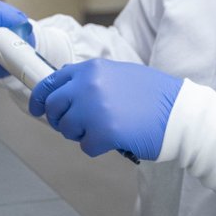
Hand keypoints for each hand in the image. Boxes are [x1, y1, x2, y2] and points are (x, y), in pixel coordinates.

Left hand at [29, 59, 181, 160]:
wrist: (179, 113)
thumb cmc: (154, 96)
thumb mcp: (119, 74)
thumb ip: (92, 80)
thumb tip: (67, 91)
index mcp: (92, 69)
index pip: (51, 82)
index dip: (39, 98)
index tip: (36, 108)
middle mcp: (88, 85)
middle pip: (53, 107)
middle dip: (62, 120)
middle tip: (77, 126)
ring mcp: (94, 108)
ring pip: (67, 129)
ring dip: (83, 134)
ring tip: (106, 128)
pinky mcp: (103, 132)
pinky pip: (85, 146)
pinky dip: (98, 147)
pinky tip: (115, 139)